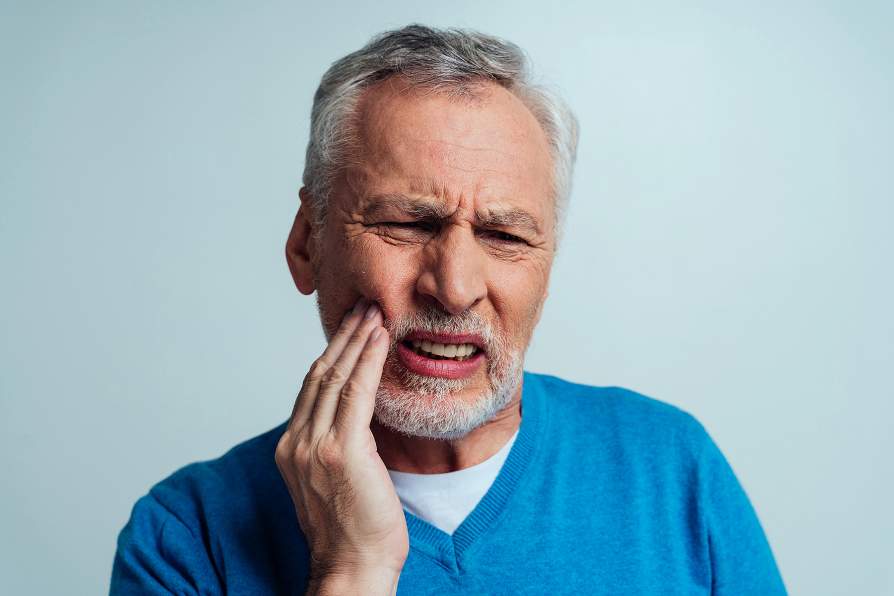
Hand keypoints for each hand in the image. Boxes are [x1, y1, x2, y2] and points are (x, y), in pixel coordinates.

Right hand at [275, 299, 408, 594]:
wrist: (353, 568)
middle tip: (363, 306)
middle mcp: (296, 443)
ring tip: (375, 312)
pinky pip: (355, 393)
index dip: (331, 353)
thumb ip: (337, 447)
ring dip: (356, 340)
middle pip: (318, 374)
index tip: (350, 329)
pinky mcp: (342, 451)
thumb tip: (360, 418)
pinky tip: (380, 340)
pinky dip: (367, 361)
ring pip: (334, 377)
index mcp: (291, 449)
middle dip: (343, 336)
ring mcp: (315, 446)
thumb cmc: (353, 532)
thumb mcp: (334, 482)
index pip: (310, 388)